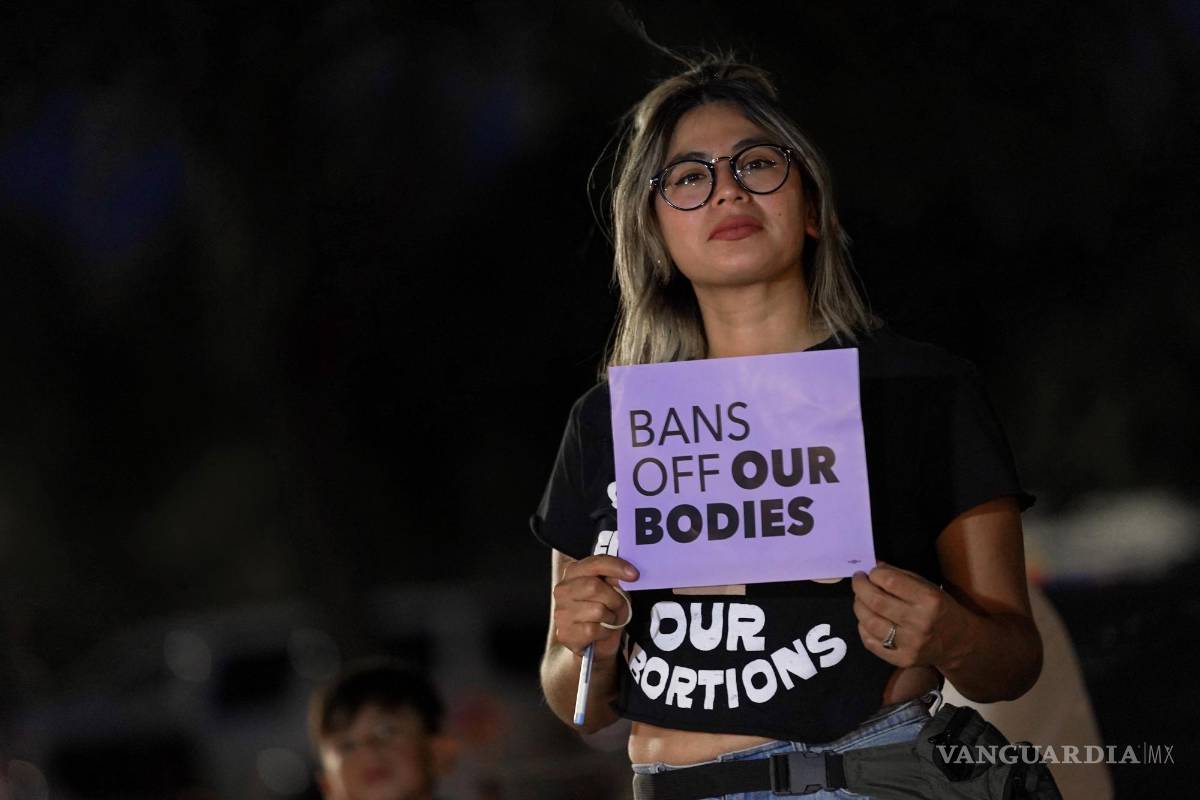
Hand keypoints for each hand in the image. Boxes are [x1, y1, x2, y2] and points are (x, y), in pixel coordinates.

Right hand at [552, 555, 637, 658]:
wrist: (596, 644)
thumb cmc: (604, 611)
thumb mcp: (613, 591)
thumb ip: (615, 579)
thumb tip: (624, 574)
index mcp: (573, 572)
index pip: (595, 563)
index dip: (616, 567)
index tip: (635, 575)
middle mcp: (562, 589)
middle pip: (594, 586)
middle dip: (614, 598)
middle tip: (619, 606)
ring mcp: (561, 612)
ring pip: (597, 610)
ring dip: (611, 617)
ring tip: (608, 620)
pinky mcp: (565, 633)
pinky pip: (594, 630)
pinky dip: (605, 632)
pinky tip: (601, 632)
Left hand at [851, 561, 968, 668]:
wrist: (960, 643)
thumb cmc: (942, 609)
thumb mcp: (929, 587)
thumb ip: (902, 577)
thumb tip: (874, 567)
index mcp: (929, 600)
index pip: (891, 582)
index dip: (875, 574)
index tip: (871, 572)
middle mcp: (919, 623)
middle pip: (876, 602)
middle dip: (860, 587)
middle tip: (858, 580)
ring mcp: (910, 644)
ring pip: (870, 622)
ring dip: (859, 606)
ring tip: (860, 599)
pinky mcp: (903, 660)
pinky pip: (871, 643)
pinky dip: (862, 628)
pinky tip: (866, 620)